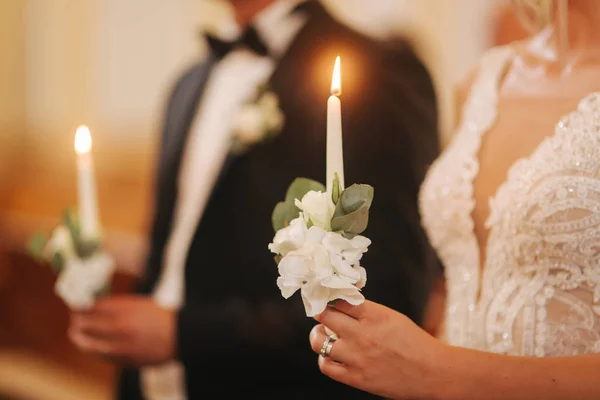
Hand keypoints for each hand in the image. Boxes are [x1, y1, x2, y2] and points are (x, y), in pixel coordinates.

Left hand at [68, 295, 175, 365]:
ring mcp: (120, 346)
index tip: (77, 305)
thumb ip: (118, 306)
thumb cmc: (162, 317)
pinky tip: (93, 347)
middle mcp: (118, 327)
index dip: (80, 306)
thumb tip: (96, 306)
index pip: (90, 307)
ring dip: (80, 338)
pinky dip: (95, 350)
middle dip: (77, 321)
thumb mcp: (140, 304)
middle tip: (74, 319)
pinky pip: (102, 356)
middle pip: (84, 325)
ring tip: (76, 335)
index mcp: (123, 310)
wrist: (182, 336)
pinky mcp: (124, 360)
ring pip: (88, 344)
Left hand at [309, 300, 448, 399]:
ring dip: (317, 335)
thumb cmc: (414, 342)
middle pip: (324, 316)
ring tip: (321, 333)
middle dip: (319, 312)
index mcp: (374, 315)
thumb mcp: (391, 317)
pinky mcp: (356, 378)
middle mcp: (362, 334)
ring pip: (319, 342)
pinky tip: (330, 354)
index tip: (322, 295)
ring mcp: (357, 357)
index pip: (339, 299)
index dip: (327, 296)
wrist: (432, 373)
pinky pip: (326, 366)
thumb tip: (341, 304)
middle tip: (319, 311)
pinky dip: (324, 359)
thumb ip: (366, 310)